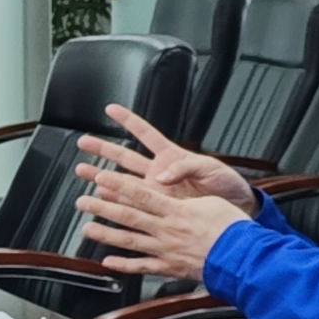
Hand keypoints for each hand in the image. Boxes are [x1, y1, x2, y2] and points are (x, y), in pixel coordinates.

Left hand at [70, 159, 254, 285]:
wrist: (245, 259)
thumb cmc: (233, 229)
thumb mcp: (211, 201)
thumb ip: (186, 192)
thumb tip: (169, 181)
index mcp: (177, 211)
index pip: (142, 194)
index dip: (119, 185)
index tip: (101, 178)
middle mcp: (167, 230)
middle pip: (129, 216)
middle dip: (103, 207)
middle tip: (83, 201)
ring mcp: (166, 250)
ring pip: (130, 240)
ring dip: (106, 234)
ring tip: (87, 228)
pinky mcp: (171, 268)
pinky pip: (143, 266)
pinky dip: (124, 265)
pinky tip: (108, 262)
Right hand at [77, 106, 251, 203]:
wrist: (235, 209)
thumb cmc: (227, 185)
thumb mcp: (210, 168)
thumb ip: (184, 168)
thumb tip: (160, 176)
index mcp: (171, 156)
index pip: (145, 133)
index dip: (128, 120)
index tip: (111, 109)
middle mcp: (158, 172)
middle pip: (124, 156)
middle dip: (103, 148)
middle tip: (83, 142)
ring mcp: (155, 191)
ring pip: (121, 180)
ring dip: (102, 176)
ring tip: (83, 171)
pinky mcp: (157, 208)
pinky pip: (131, 203)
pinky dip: (115, 201)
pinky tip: (101, 198)